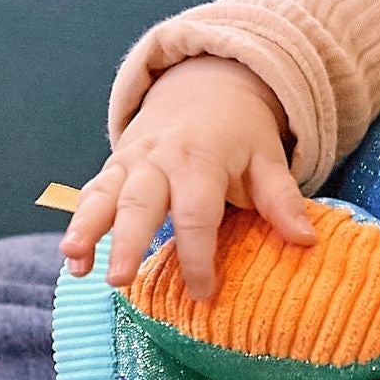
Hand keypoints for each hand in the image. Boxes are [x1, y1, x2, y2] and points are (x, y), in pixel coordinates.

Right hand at [58, 54, 313, 299]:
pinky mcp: (114, 165)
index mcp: (202, 158)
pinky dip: (78, 222)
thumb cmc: (240, 135)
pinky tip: (72, 258)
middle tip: (121, 280)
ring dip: (88, 228)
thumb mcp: (267, 158)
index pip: (197, 213)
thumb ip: (281, 199)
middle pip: (142, 202)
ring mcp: (132, 160)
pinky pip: (91, 193)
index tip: (204, 292)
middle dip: (129, 240)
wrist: (205, 87)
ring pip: (105, 194)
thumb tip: (307, 241)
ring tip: (75, 261)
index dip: (199, 255)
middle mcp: (160, 158)